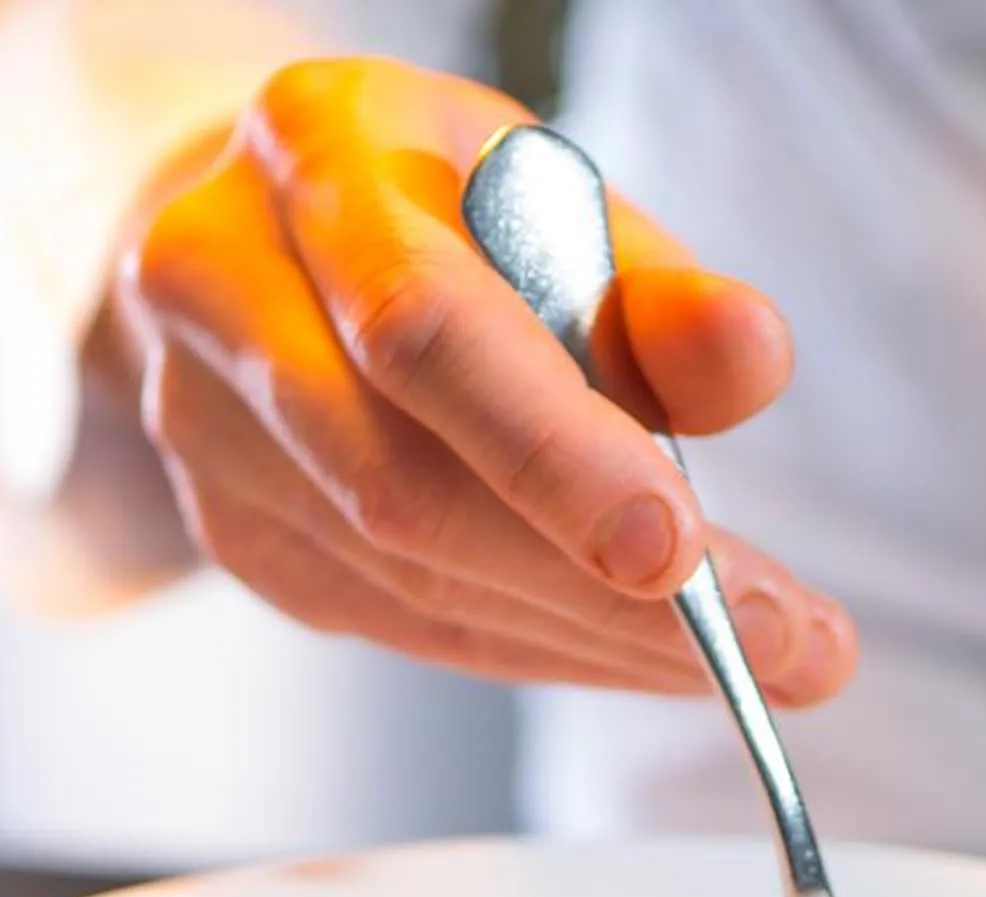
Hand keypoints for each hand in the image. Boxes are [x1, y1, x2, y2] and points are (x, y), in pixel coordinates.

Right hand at [95, 57, 855, 703]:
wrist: (263, 234)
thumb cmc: (436, 203)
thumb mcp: (553, 191)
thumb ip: (652, 283)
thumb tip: (751, 360)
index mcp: (311, 149)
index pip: (420, 328)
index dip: (551, 451)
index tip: (683, 549)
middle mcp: (219, 286)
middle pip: (403, 485)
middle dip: (601, 587)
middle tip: (781, 645)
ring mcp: (204, 429)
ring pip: (405, 576)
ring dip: (596, 635)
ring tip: (757, 657)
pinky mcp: (233, 534)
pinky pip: (403, 621)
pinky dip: (542, 645)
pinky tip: (646, 654)